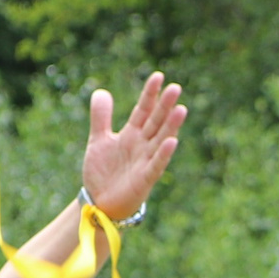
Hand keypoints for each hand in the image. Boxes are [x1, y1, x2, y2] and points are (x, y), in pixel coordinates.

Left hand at [82, 72, 188, 222]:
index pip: (144, 110)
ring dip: (171, 126)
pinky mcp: (145, 179)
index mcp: (132, 134)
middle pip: (156, 122)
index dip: (150, 94)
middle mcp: (142, 145)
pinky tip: (172, 141)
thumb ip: (101, 116)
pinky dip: (164, 153)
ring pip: (160, 140)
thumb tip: (102, 91)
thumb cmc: (102, 172)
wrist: (99, 201)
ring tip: (181, 109)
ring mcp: (145, 161)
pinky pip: (156, 164)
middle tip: (175, 87)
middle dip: (165, 106)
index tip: (158, 76)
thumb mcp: (98, 139)